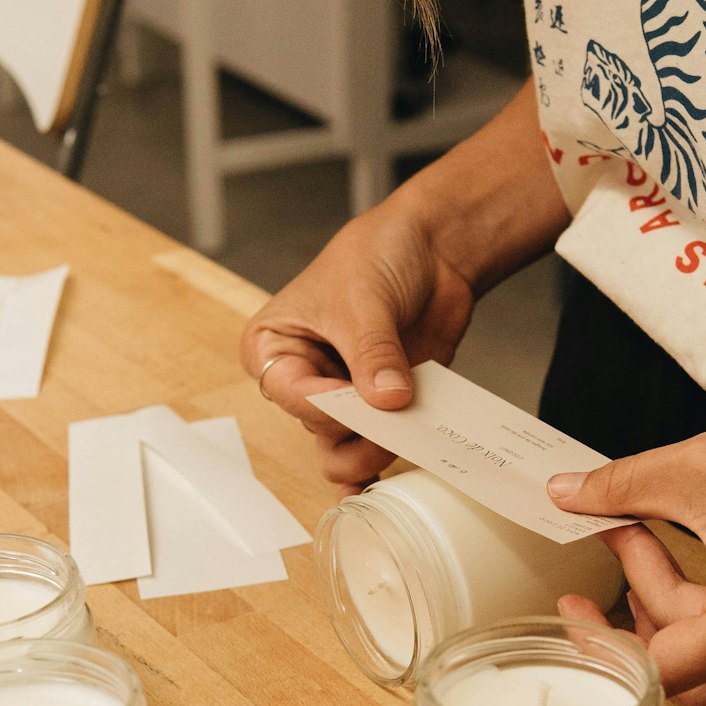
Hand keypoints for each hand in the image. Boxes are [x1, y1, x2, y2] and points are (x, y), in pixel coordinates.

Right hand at [241, 202, 474, 488]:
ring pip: (345, 449)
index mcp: (273, 346)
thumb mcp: (366, 301)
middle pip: (319, 428)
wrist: (431, 247)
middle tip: (391, 419)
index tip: (362, 401)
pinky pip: (382, 444)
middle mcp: (303, 377)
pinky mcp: (380, 405)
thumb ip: (374, 354)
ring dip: (377, 447)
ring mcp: (343, 395)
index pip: (290, 393)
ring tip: (407, 431)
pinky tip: (409, 459)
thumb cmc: (377, 254)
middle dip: (356, 430)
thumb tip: (386, 400)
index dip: (327, 404)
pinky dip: (398, 452)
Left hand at [547, 386, 705, 705]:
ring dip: (672, 618)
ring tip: (656, 552)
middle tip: (623, 532)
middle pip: (681, 667)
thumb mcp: (702, 465)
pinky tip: (692, 596)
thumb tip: (565, 495)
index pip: (657, 669)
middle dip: (640, 599)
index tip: (571, 609)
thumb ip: (621, 487)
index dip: (602, 641)